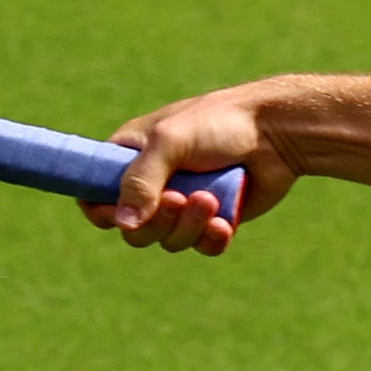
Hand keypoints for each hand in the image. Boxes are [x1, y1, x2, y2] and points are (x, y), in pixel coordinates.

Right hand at [90, 84, 289, 255]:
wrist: (276, 132)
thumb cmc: (219, 124)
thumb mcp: (170, 142)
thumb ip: (142, 181)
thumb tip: (124, 225)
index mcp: (130, 157)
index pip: (94, 195)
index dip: (102, 211)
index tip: (120, 213)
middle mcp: (154, 183)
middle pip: (133, 230)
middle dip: (157, 222)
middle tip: (181, 200)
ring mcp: (184, 204)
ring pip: (168, 241)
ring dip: (189, 227)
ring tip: (211, 200)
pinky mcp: (214, 220)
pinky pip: (201, 246)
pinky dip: (211, 239)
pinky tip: (226, 222)